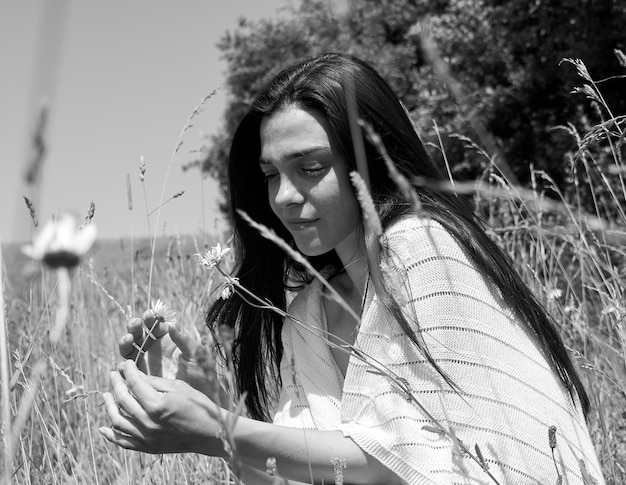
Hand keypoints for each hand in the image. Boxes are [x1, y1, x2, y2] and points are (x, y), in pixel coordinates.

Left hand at [100, 360, 226, 455]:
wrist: (209, 432)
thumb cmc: (198, 405)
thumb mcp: (178, 387)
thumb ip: (155, 382)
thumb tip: (135, 375)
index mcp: (157, 404)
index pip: (134, 383)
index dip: (128, 370)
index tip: (126, 363)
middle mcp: (148, 422)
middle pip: (123, 399)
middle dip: (116, 383)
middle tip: (113, 374)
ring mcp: (146, 437)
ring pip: (118, 420)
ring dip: (109, 405)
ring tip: (106, 394)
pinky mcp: (147, 447)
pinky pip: (123, 441)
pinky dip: (111, 434)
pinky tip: (104, 427)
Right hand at [118, 312, 221, 398]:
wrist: (202, 399)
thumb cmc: (204, 374)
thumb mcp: (196, 354)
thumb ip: (184, 340)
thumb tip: (172, 325)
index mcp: (169, 340)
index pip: (156, 325)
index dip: (151, 318)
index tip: (150, 315)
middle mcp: (156, 350)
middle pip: (140, 334)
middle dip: (135, 327)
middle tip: (135, 324)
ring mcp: (147, 363)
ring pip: (131, 349)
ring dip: (126, 342)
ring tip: (128, 339)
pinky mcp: (142, 378)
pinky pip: (128, 370)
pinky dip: (123, 365)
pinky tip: (124, 363)